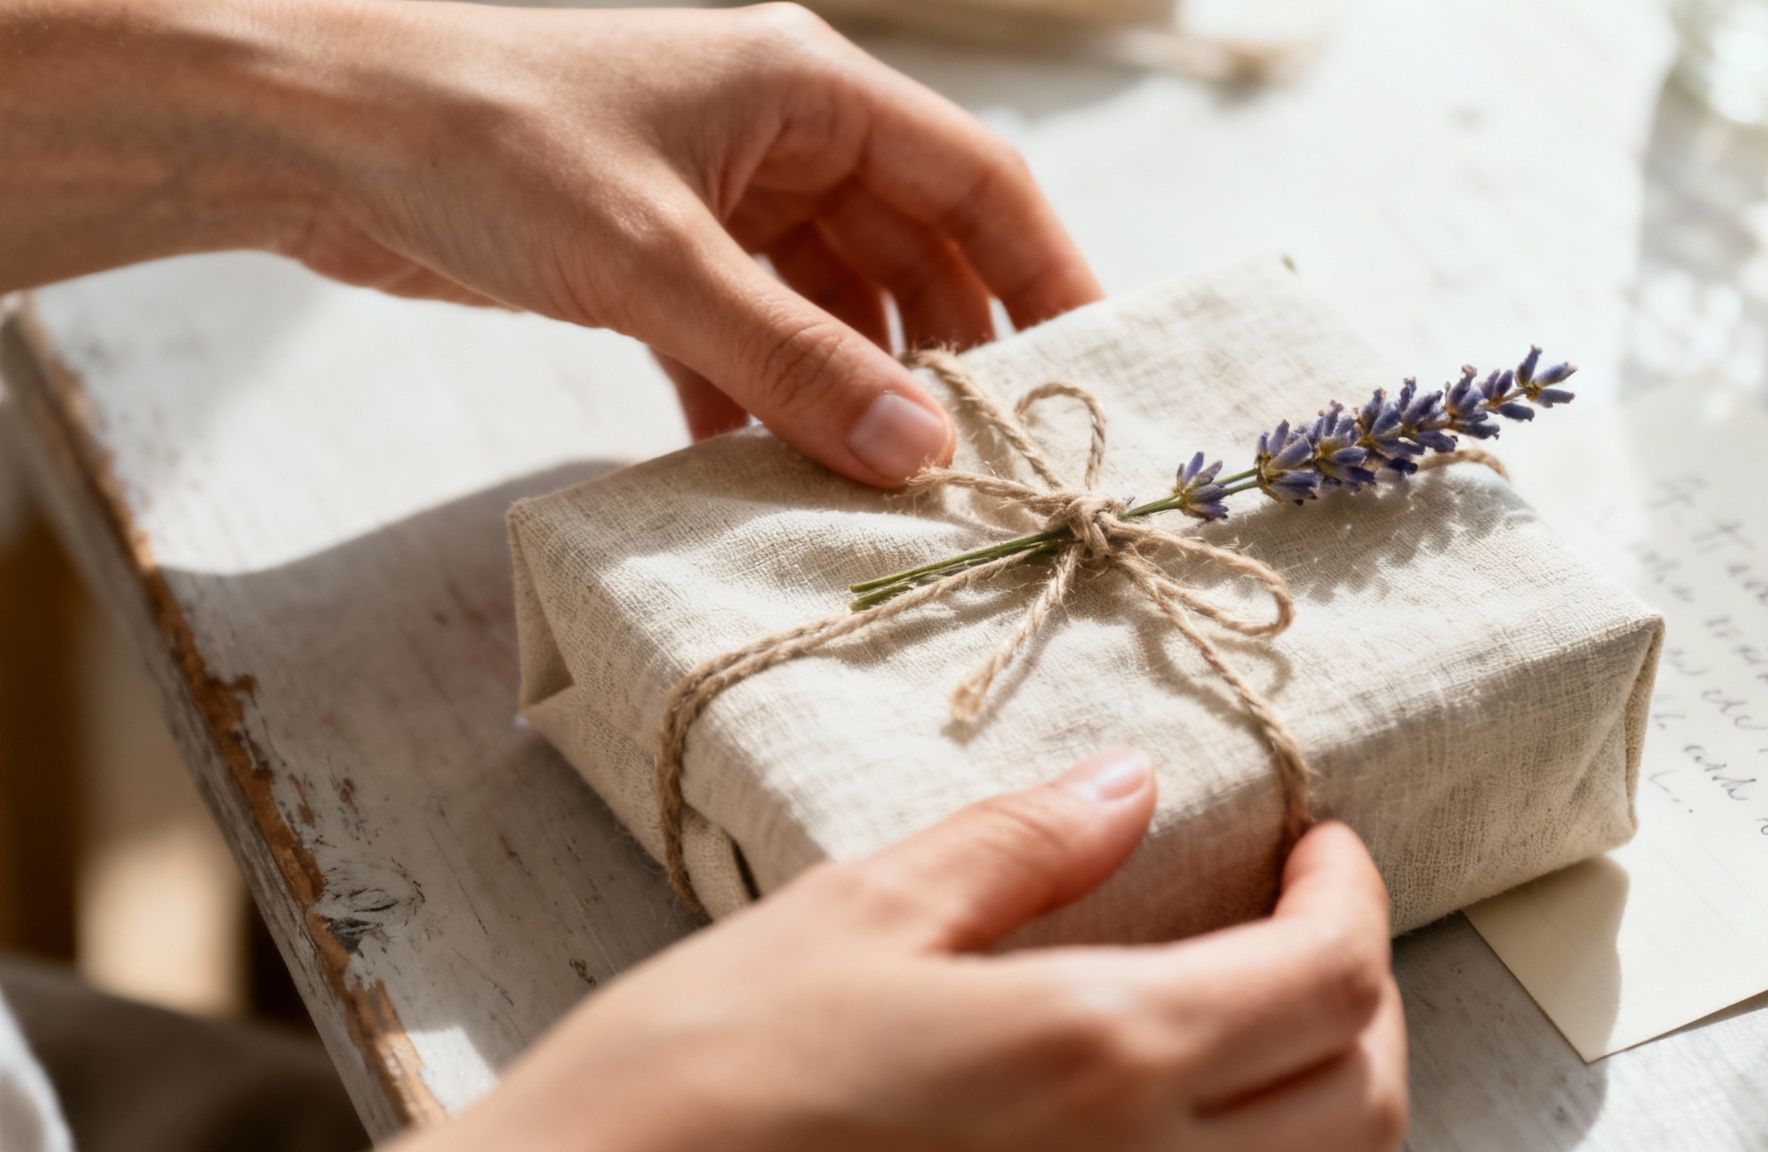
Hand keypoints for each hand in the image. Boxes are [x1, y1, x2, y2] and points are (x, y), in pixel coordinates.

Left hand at [1, 0, 1102, 485]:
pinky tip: (756, 468)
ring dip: (853, 390)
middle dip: (951, 355)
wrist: (312, 133)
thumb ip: (792, 360)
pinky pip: (749, 336)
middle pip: (915, 252)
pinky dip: (761, 399)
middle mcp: (781, 136)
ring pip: (833, 304)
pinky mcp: (656, 254)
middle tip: (988, 461)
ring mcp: (720, 196)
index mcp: (810, 88)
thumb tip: (922, 454)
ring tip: (880, 486)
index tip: (1094, 375)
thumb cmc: (483, 141)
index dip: (1049, 274)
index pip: (978, 180)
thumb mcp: (655, 258)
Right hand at [394, 751, 1407, 1151]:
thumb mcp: (853, 921)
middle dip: (1364, 996)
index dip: (1352, 895)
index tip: (1320, 843)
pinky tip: (1169, 1119)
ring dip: (1325, 1094)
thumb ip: (1017, 850)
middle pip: (1366, 1100)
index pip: (1329, 975)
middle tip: (1303, 922)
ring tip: (1251, 1017)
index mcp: (1102, 1054)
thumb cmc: (694, 1082)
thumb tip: (1127, 786)